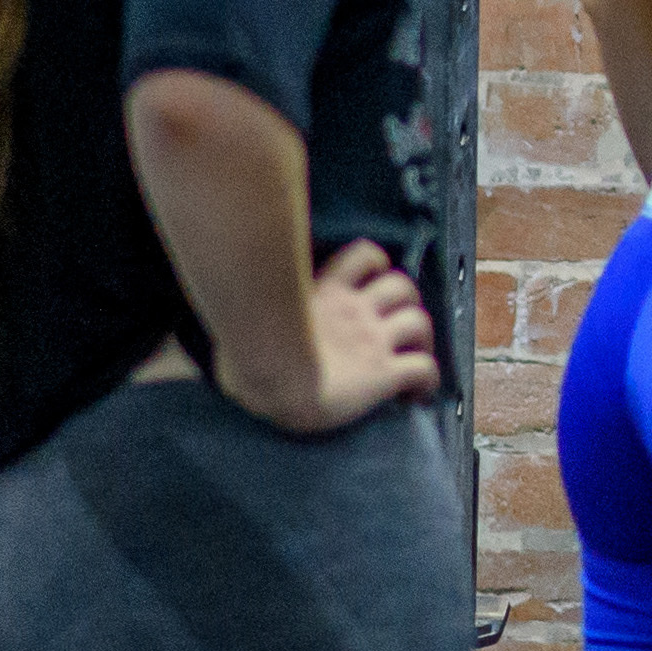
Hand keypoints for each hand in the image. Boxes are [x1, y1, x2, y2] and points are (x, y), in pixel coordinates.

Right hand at [222, 245, 444, 435]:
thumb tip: (224, 322)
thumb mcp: (244, 323)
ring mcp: (373, 342)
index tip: (372, 282)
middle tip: (394, 323)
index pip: (362, 256)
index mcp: (323, 294)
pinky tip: (417, 394)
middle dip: (405, 300)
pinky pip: (424, 369)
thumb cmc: (246, 358)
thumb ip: (252, 316)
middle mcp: (354, 311)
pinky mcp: (384, 374)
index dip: (375, 265)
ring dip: (422, 337)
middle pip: (401, 285)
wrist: (273, 386)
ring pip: (419, 322)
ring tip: (413, 354)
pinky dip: (427, 380)